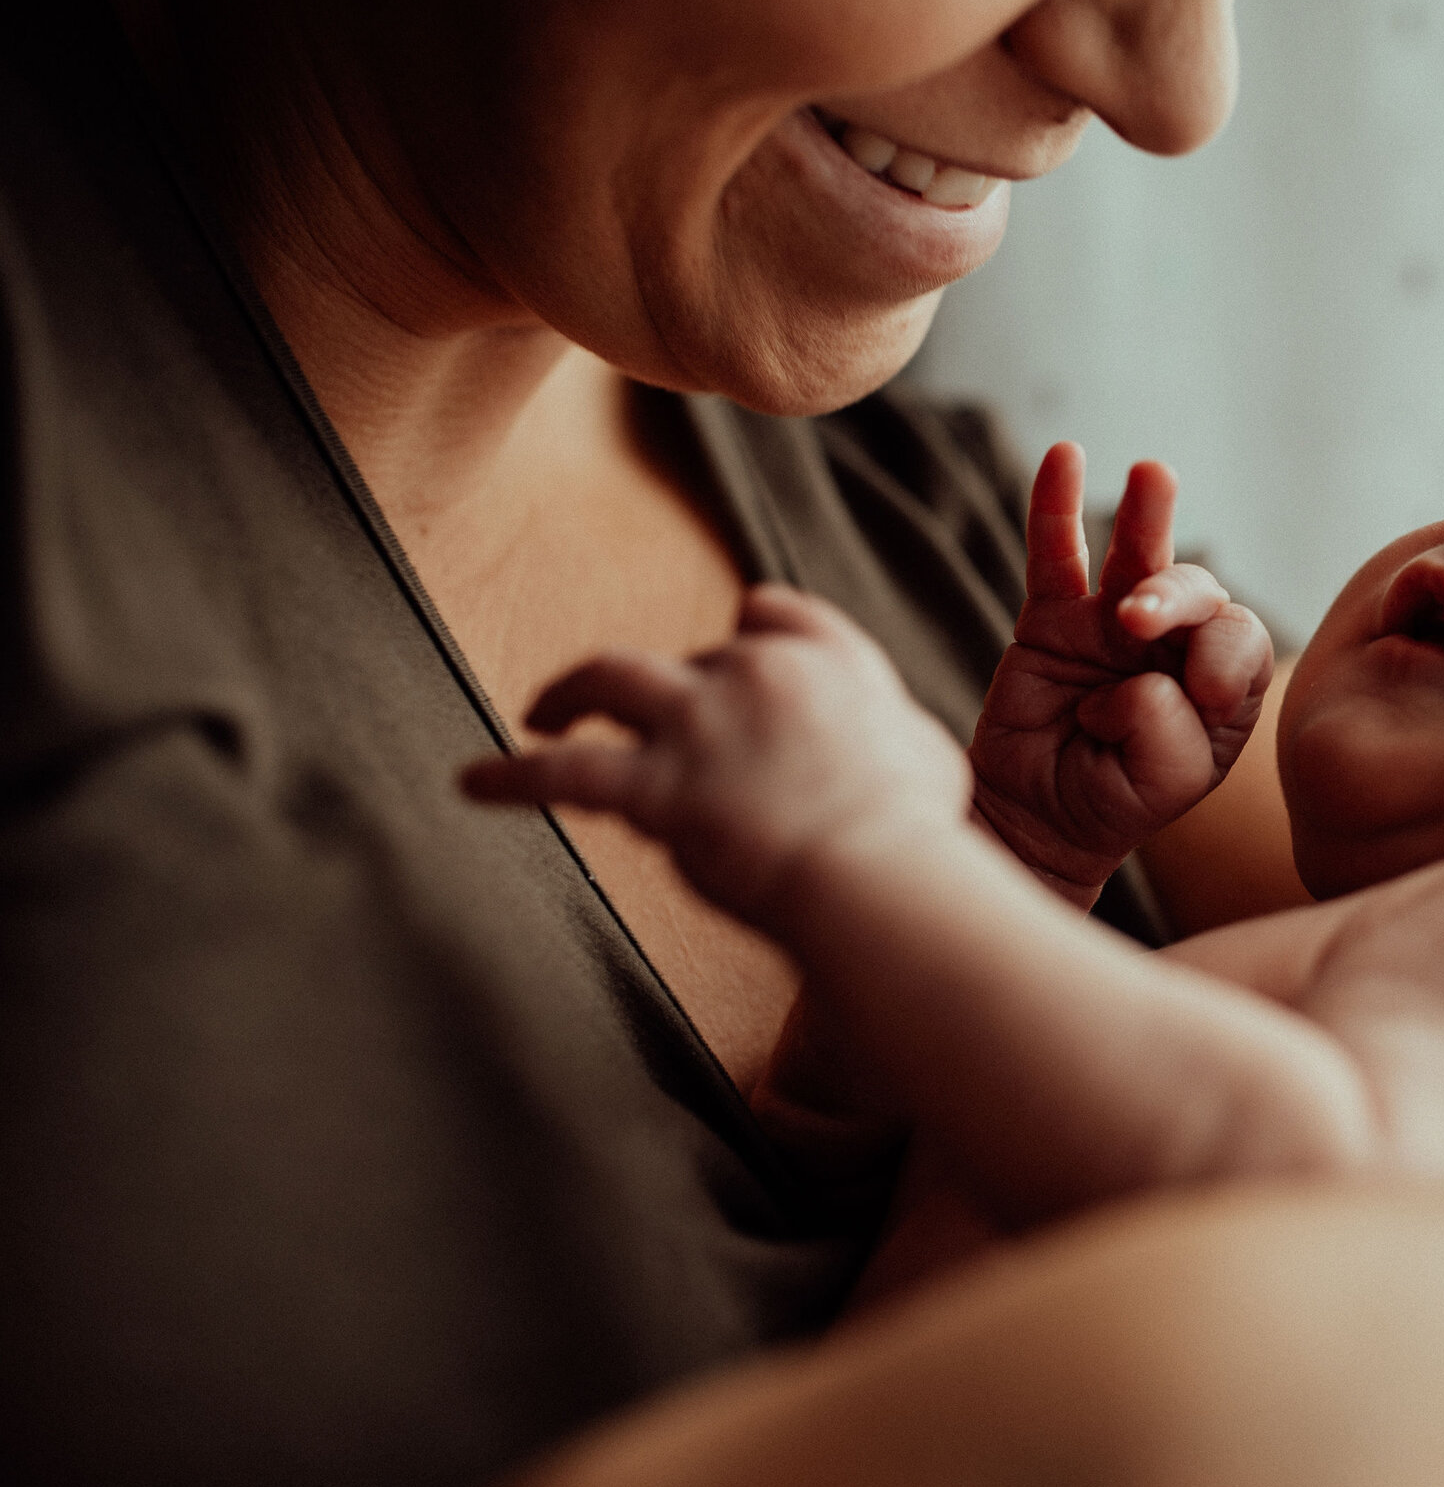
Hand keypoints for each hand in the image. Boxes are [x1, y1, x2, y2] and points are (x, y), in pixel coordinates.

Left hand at [460, 585, 971, 925]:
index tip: (735, 637)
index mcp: (829, 663)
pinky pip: (563, 773)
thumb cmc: (915, 832)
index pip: (774, 614)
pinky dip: (512, 777)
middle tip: (655, 725)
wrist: (878, 872)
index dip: (750, 630)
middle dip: (674, 694)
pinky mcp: (655, 785)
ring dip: (571, 692)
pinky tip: (473, 784)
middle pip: (695, 659)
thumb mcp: (927, 756)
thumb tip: (887, 744)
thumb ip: (891, 732)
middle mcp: (755, 673)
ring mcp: (698, 724)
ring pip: (609, 677)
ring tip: (543, 710)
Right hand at [972, 442, 1273, 905]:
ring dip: (1148, 517)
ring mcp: (1113, 623)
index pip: (1242, 643)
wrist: (1036, 818)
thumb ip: (1170, 734)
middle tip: (1137, 622)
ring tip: (1154, 477)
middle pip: (1197, 592)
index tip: (1203, 697)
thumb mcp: (1164, 785)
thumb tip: (1136, 678)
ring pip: (1138, 556)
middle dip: (1176, 597)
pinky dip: (1056, 506)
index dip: (1226, 658)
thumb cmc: (1112, 799)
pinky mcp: (1053, 617)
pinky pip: (1056, 556)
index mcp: (1225, 687)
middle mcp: (1176, 644)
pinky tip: (1064, 456)